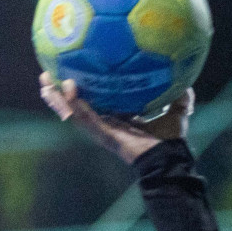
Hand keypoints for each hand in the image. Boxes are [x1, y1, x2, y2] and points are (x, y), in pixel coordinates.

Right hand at [39, 72, 193, 163]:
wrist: (169, 160)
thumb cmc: (171, 141)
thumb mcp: (177, 112)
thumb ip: (180, 96)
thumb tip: (187, 79)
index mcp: (118, 117)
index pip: (95, 100)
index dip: (83, 88)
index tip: (72, 70)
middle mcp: (106, 123)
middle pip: (76, 105)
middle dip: (60, 91)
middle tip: (47, 73)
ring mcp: (102, 130)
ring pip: (73, 111)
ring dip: (57, 97)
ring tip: (45, 80)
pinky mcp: (104, 135)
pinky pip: (85, 118)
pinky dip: (75, 104)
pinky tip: (66, 90)